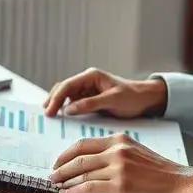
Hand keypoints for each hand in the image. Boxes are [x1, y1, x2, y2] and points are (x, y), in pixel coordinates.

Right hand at [42, 68, 166, 118]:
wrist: (145, 100)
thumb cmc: (132, 97)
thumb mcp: (112, 100)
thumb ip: (90, 104)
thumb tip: (68, 109)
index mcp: (92, 76)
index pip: (67, 85)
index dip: (56, 98)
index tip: (50, 111)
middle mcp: (87, 81)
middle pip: (63, 88)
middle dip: (53, 100)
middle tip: (47, 114)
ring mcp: (87, 89)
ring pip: (66, 95)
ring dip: (58, 104)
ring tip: (50, 115)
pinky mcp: (90, 99)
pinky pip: (74, 103)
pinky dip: (66, 108)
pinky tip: (61, 116)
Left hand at [49, 134, 192, 192]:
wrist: (181, 186)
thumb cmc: (162, 175)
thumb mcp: (137, 154)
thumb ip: (116, 155)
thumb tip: (93, 166)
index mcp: (120, 140)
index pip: (84, 144)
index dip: (67, 154)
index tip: (58, 162)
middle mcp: (117, 150)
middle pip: (79, 157)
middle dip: (61, 168)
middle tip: (52, 175)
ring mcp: (118, 167)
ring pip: (82, 173)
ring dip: (65, 180)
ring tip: (57, 186)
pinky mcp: (120, 186)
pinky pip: (88, 187)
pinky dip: (74, 191)